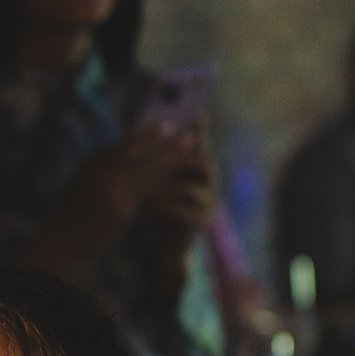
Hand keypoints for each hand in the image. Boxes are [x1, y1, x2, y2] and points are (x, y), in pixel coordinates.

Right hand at [30, 125, 204, 274]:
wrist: (61, 238)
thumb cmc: (72, 210)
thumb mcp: (82, 181)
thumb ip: (103, 167)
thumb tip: (126, 151)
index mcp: (94, 163)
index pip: (127, 143)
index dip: (149, 134)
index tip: (168, 126)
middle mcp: (103, 173)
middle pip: (143, 153)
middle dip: (168, 144)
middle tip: (191, 135)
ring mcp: (112, 192)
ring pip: (151, 173)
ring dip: (175, 163)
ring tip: (193, 156)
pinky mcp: (121, 211)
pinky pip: (149, 197)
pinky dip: (167, 189)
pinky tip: (183, 186)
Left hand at [129, 127, 216, 304]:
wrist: (167, 243)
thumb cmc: (161, 206)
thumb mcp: (161, 180)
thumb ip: (161, 160)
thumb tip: (145, 130)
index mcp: (200, 170)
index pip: (202, 145)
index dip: (203, 130)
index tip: (201, 112)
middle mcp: (209, 184)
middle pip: (203, 162)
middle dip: (183, 156)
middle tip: (164, 152)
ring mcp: (208, 203)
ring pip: (190, 186)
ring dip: (166, 183)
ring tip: (145, 183)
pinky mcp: (200, 222)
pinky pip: (183, 210)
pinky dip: (164, 205)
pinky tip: (147, 205)